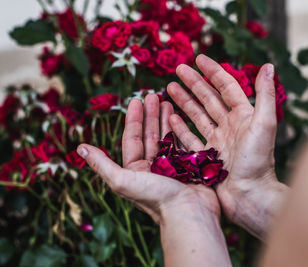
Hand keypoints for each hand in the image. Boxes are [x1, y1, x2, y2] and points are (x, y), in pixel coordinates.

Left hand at [77, 94, 218, 222]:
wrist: (189, 213)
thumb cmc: (156, 198)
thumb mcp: (123, 180)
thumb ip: (102, 164)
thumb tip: (80, 147)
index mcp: (136, 171)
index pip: (132, 139)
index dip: (133, 119)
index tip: (136, 100)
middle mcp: (153, 168)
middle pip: (150, 135)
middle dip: (150, 115)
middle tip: (153, 95)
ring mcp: (173, 166)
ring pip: (167, 137)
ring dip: (166, 119)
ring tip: (167, 101)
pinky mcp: (190, 166)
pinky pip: (183, 143)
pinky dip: (181, 130)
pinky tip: (180, 117)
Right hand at [167, 55, 287, 238]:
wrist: (250, 195)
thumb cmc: (258, 161)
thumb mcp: (264, 124)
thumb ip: (265, 95)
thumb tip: (268, 66)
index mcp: (244, 116)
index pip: (226, 87)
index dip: (213, 72)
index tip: (198, 59)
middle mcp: (230, 126)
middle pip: (209, 99)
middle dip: (194, 83)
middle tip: (178, 69)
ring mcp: (218, 142)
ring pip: (197, 116)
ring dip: (184, 102)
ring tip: (169, 88)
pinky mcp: (207, 157)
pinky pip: (190, 138)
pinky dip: (180, 127)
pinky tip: (170, 117)